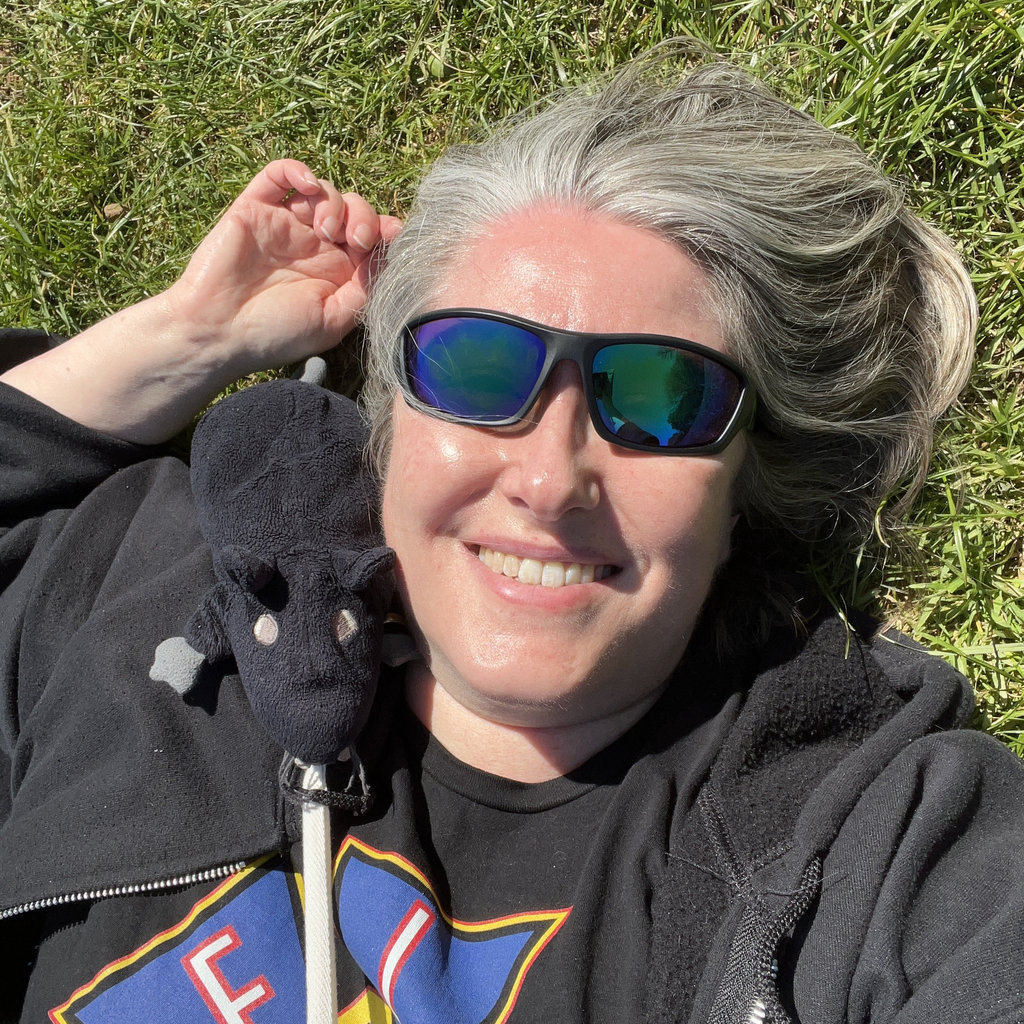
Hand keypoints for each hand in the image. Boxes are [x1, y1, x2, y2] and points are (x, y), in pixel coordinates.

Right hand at [165, 159, 401, 372]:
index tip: (391, 236)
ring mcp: (286, 224)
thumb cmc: (276, 334)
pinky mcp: (256, 208)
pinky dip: (297, 170)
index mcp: (337, 272)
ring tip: (326, 231)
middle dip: (364, 216)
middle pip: (353, 209)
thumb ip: (364, 288)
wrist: (218, 331)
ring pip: (323, 190)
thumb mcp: (334, 320)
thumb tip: (388, 255)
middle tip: (357, 240)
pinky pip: (279, 174)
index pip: (371, 238)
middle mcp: (314, 245)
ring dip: (335, 202)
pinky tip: (308, 185)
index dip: (386, 231)